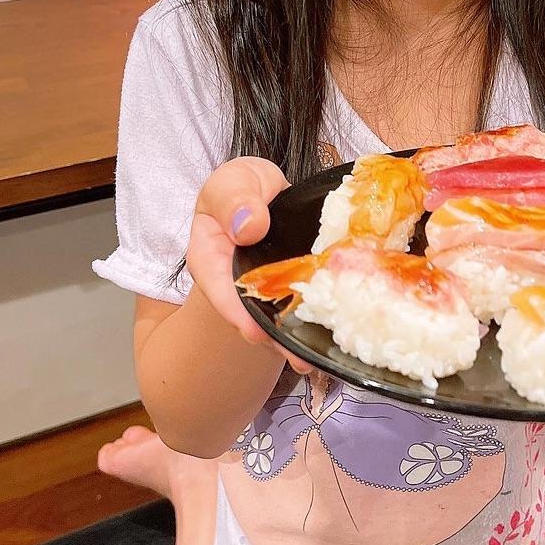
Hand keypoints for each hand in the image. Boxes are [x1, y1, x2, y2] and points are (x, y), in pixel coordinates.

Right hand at [188, 156, 312, 366]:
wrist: (266, 189)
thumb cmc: (242, 186)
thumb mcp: (232, 182)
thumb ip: (235, 200)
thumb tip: (249, 227)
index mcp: (211, 258)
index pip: (218, 287)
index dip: (235, 310)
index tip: (253, 331)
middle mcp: (236, 282)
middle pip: (251, 314)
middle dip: (273, 338)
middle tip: (299, 360)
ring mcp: (266, 290)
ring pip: (278, 317)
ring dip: (296, 339)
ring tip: (316, 362)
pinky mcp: (292, 288)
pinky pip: (302, 303)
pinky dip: (316, 317)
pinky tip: (334, 334)